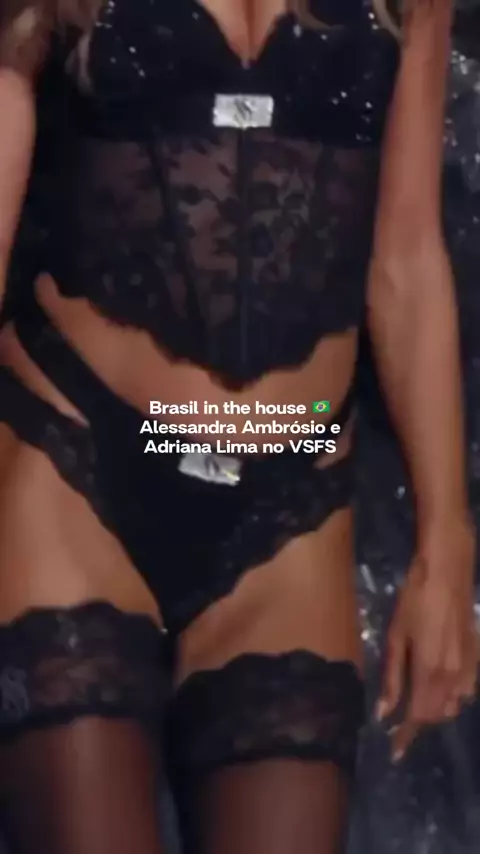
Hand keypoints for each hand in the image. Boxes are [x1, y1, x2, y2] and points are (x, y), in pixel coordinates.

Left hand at [376, 517, 477, 761]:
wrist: (447, 572)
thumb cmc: (414, 600)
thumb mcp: (395, 636)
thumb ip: (391, 677)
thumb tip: (384, 712)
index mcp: (429, 672)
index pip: (417, 717)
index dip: (406, 737)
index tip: (394, 753)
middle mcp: (452, 677)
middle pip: (437, 715)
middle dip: (419, 723)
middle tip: (400, 721)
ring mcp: (468, 668)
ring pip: (453, 705)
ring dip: (435, 710)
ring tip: (417, 702)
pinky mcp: (476, 658)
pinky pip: (466, 691)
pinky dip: (453, 698)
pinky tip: (440, 685)